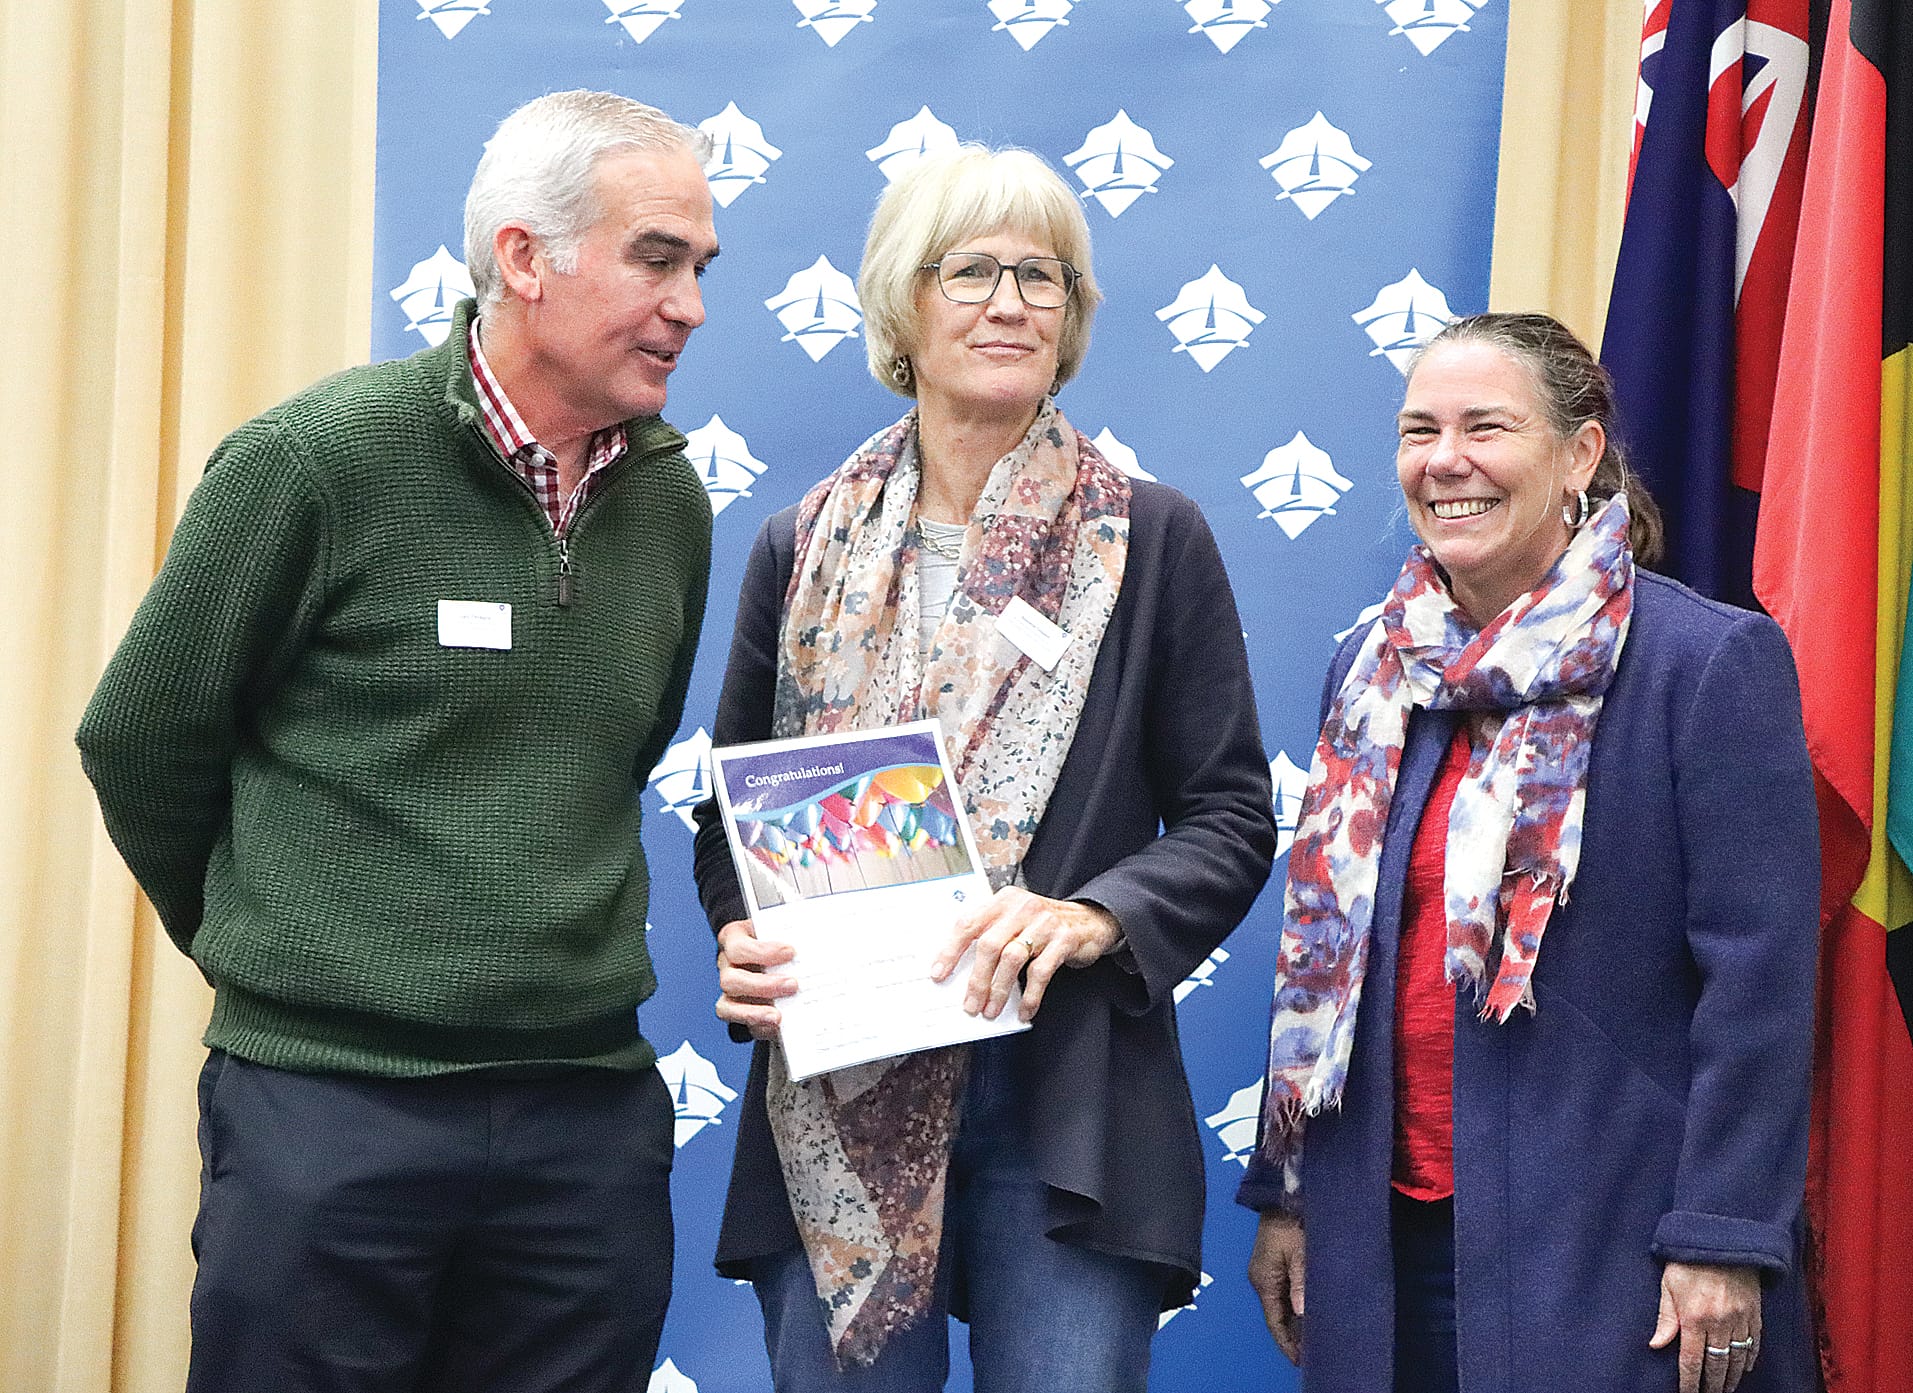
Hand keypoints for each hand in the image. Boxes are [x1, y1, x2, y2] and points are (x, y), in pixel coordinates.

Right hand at [714, 919, 796, 1039]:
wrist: (778, 956)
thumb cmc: (781, 942)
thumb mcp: (787, 932)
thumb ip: (798, 938)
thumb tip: (825, 945)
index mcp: (735, 938)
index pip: (738, 946)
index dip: (762, 952)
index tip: (790, 952)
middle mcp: (727, 965)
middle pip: (730, 979)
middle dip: (763, 985)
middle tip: (793, 985)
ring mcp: (729, 990)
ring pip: (727, 1005)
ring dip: (755, 1012)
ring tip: (779, 1016)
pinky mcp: (735, 1010)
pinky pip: (738, 1024)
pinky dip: (756, 1025)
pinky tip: (775, 1025)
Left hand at [928, 886, 1120, 1022]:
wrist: (1090, 920)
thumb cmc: (1043, 924)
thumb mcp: (1015, 919)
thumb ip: (991, 934)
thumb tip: (960, 970)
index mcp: (1003, 900)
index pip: (969, 923)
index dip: (951, 949)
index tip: (939, 973)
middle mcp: (1022, 908)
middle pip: (989, 945)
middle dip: (976, 979)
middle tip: (970, 1004)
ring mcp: (1044, 922)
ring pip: (1012, 958)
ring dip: (999, 989)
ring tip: (991, 1010)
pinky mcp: (1064, 940)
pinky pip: (1041, 971)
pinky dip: (1030, 995)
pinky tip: (1024, 1010)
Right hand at [1248, 1211, 1305, 1363]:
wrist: (1283, 1195)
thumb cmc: (1290, 1222)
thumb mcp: (1299, 1253)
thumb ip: (1300, 1283)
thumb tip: (1301, 1312)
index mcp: (1264, 1280)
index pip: (1274, 1322)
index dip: (1287, 1343)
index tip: (1300, 1361)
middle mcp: (1262, 1280)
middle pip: (1276, 1316)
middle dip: (1292, 1336)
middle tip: (1311, 1354)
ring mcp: (1266, 1272)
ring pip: (1280, 1306)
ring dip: (1294, 1322)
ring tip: (1311, 1339)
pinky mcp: (1274, 1264)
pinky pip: (1283, 1293)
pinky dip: (1294, 1307)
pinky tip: (1306, 1313)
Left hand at [1648, 1260, 1761, 1392]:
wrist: (1722, 1240)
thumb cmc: (1688, 1261)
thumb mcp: (1668, 1285)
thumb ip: (1665, 1318)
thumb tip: (1656, 1345)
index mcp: (1694, 1318)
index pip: (1692, 1361)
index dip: (1690, 1382)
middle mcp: (1719, 1323)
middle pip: (1717, 1366)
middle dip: (1713, 1385)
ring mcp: (1740, 1319)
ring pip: (1738, 1359)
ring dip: (1730, 1377)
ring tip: (1724, 1388)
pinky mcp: (1755, 1313)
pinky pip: (1754, 1344)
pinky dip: (1748, 1359)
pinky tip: (1742, 1368)